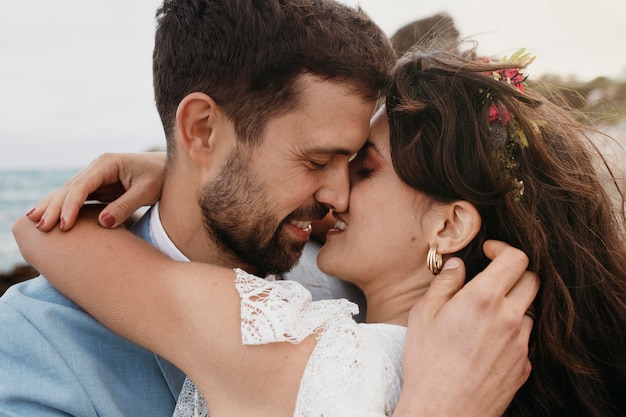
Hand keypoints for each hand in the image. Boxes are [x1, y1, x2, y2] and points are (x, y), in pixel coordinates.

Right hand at [26, 152, 165, 230]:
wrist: (168, 168)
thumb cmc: (161, 177)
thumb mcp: (147, 191)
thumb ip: (126, 205)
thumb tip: (103, 223)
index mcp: (107, 164)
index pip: (82, 186)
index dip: (70, 206)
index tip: (64, 225)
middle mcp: (97, 167)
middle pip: (70, 188)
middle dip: (54, 207)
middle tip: (41, 228)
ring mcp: (96, 176)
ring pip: (69, 192)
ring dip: (52, 207)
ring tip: (33, 222)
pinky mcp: (99, 186)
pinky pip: (78, 197)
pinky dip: (64, 207)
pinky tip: (51, 217)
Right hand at [393, 240, 537, 416]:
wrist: (443, 410)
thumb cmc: (427, 362)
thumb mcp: (423, 314)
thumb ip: (445, 283)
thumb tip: (458, 265)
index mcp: (484, 298)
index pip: (514, 259)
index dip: (503, 249)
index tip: (489, 252)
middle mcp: (509, 318)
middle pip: (531, 280)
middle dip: (513, 273)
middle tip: (490, 279)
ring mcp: (520, 344)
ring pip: (528, 311)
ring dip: (512, 305)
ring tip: (484, 316)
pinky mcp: (524, 367)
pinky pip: (524, 340)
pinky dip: (510, 334)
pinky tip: (486, 344)